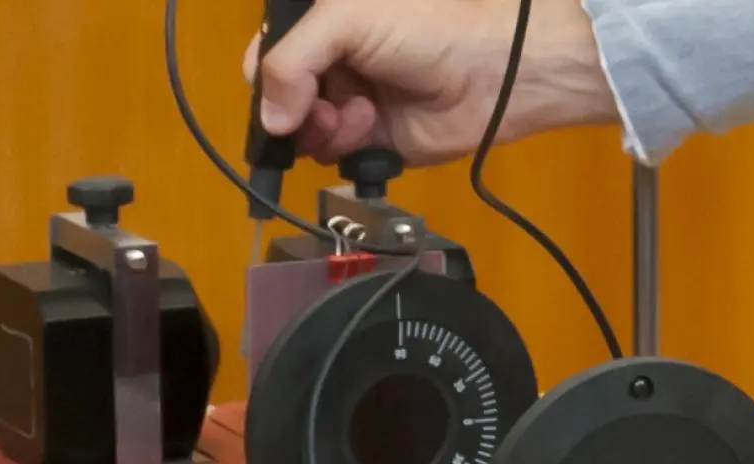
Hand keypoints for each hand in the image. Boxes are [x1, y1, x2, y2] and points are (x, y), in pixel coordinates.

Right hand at [243, 0, 617, 167]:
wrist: (489, 73)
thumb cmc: (425, 28)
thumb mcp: (348, 17)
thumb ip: (292, 59)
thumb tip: (269, 122)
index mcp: (324, 22)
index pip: (267, 53)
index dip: (264, 77)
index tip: (276, 92)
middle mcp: (330, 62)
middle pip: (279, 99)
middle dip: (293, 107)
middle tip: (321, 105)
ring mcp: (346, 102)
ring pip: (302, 131)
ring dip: (321, 126)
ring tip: (354, 114)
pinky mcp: (366, 142)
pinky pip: (331, 155)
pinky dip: (343, 145)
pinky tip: (368, 128)